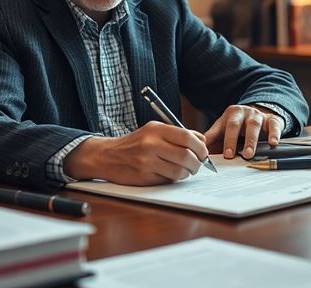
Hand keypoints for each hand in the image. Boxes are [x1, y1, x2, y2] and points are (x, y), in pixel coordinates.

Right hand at [63, 121, 207, 185]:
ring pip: (180, 171)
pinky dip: (174, 178)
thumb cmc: (135, 143)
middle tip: (197, 164)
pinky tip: (170, 173)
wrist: (108, 156)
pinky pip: (168, 180)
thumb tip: (202, 140)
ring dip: (187, 173)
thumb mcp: (154, 130)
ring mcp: (147, 162)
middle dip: (197, 163)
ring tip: (185, 170)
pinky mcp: (144, 177)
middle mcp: (151, 144)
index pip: (187, 138)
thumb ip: (178, 133)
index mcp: (155, 129)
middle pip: (186, 156)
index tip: (202, 152)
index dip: (200, 147)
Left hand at [203, 105, 284, 159]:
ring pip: (253, 126)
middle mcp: (242, 113)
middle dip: (231, 141)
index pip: (222, 127)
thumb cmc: (240, 125)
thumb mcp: (225, 128)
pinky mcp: (272, 120)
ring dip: (250, 141)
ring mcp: (257, 116)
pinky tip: (273, 143)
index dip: (216, 140)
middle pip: (235, 125)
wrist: (261, 113)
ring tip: (248, 154)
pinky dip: (273, 134)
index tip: (216, 153)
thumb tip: (201, 152)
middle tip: (229, 155)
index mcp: (229, 115)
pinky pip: (273, 126)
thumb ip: (213, 138)